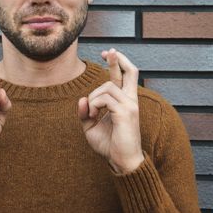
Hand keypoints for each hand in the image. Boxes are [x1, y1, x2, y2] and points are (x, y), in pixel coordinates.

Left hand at [78, 48, 143, 173]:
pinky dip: (93, 105)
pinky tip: (92, 116)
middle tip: (107, 51)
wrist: (121, 161)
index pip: (126, 75)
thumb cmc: (109, 144)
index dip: (118, 62)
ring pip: (107, 86)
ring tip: (91, 114)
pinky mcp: (126, 112)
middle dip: (118, 59)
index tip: (108, 53)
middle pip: (131, 71)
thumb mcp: (91, 126)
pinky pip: (104, 99)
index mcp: (125, 101)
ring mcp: (130, 105)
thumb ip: (85, 112)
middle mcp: (131, 100)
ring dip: (93, 97)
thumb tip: (82, 99)